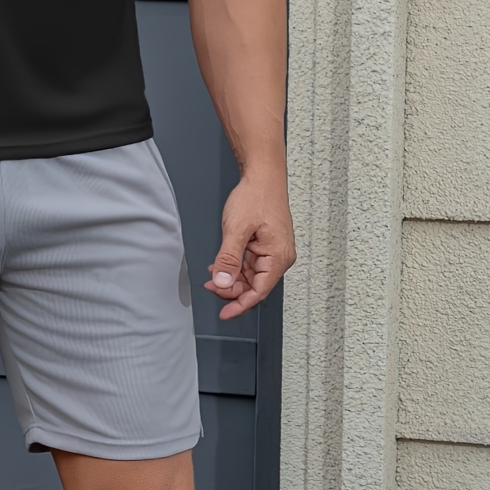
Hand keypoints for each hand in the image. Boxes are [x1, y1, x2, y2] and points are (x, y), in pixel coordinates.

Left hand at [205, 167, 294, 319]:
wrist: (262, 176)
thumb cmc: (257, 197)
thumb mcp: (237, 229)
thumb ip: (229, 258)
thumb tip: (223, 282)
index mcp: (278, 257)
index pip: (259, 291)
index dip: (240, 305)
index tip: (224, 314)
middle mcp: (278, 257)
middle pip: (253, 285)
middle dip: (231, 288)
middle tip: (210, 284)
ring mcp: (272, 252)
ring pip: (249, 275)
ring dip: (230, 277)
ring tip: (213, 273)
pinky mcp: (265, 246)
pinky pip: (248, 264)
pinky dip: (234, 266)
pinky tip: (220, 265)